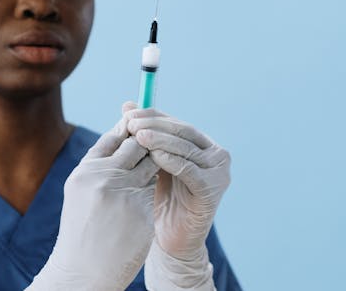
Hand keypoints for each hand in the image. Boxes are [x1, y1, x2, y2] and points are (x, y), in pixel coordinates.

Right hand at [26, 105, 158, 290]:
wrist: (84, 271)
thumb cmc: (82, 227)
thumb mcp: (82, 190)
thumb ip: (100, 163)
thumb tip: (124, 132)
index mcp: (86, 171)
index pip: (114, 136)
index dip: (129, 131)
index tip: (139, 132)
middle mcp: (104, 178)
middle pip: (138, 145)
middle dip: (147, 145)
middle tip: (150, 151)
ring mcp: (125, 195)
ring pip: (152, 165)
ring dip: (153, 167)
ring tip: (143, 179)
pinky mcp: (143, 212)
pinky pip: (154, 190)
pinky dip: (152, 192)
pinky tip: (142, 204)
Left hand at [126, 105, 230, 289]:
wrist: (171, 240)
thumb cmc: (159, 199)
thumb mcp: (150, 162)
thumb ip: (144, 135)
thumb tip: (127, 104)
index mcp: (203, 145)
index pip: (176, 123)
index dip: (152, 116)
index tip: (128, 113)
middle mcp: (216, 155)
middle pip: (183, 132)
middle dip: (155, 125)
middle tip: (131, 123)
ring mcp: (218, 172)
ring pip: (185, 148)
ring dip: (160, 140)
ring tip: (138, 135)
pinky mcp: (213, 189)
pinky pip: (190, 170)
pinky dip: (172, 161)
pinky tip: (154, 156)